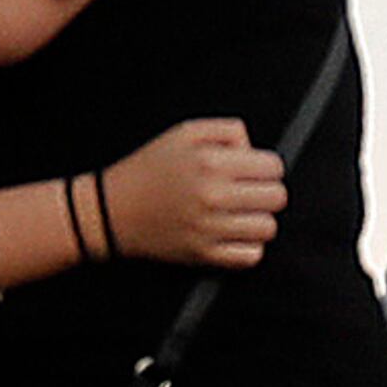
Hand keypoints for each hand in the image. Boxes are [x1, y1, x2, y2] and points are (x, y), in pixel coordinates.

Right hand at [101, 118, 283, 271]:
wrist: (109, 211)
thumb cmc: (148, 170)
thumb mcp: (183, 134)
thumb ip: (228, 131)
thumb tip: (254, 151)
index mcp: (211, 162)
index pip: (274, 166)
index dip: (263, 167)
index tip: (249, 172)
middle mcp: (212, 196)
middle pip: (277, 197)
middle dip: (263, 192)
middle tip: (243, 193)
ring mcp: (209, 228)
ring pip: (268, 228)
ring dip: (256, 221)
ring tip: (236, 215)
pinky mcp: (203, 255)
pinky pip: (251, 256)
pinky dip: (246, 247)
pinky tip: (230, 235)